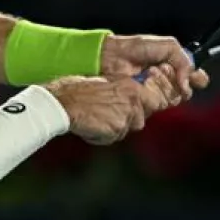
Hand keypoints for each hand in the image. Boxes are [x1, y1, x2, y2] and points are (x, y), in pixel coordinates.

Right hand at [44, 66, 181, 144]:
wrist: (64, 102)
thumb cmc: (78, 90)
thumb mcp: (107, 82)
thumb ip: (123, 92)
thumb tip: (132, 101)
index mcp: (131, 86)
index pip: (156, 99)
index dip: (151, 106)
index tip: (146, 109)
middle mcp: (133, 100)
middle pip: (142, 119)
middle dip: (129, 120)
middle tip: (109, 116)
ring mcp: (126, 116)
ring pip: (127, 129)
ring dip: (114, 128)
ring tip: (96, 119)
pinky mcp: (116, 129)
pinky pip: (113, 137)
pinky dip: (103, 136)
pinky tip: (91, 126)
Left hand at [99, 35, 209, 100]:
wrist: (110, 57)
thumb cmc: (134, 48)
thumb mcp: (166, 45)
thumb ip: (183, 59)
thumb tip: (188, 81)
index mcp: (172, 66)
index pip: (191, 77)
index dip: (197, 79)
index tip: (198, 80)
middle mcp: (165, 81)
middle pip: (184, 91)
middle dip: (180, 82)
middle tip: (171, 73)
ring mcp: (154, 93)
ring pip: (172, 98)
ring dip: (166, 86)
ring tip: (152, 73)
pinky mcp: (143, 103)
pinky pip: (157, 106)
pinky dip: (154, 95)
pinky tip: (147, 83)